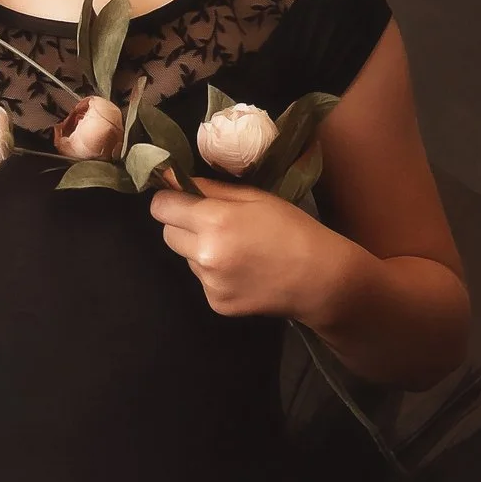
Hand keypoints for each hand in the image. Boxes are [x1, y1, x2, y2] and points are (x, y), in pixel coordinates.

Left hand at [147, 176, 344, 319]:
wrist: (319, 278)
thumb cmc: (292, 229)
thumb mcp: (255, 197)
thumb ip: (210, 189)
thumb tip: (171, 178)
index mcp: (215, 222)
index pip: (161, 208)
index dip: (170, 200)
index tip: (182, 199)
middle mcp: (205, 255)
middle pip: (167, 235)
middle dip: (182, 225)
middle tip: (214, 224)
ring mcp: (209, 284)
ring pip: (186, 258)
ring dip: (200, 250)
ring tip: (237, 250)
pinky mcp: (216, 304)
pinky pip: (203, 281)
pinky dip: (215, 274)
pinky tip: (243, 271)